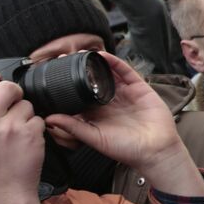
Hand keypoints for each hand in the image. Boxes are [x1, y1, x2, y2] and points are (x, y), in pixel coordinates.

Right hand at [0, 72, 46, 203]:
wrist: (3, 192)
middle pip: (5, 88)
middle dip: (14, 91)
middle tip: (14, 102)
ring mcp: (7, 128)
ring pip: (26, 104)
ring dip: (25, 114)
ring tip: (17, 132)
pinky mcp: (29, 134)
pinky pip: (38, 119)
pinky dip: (36, 128)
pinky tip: (26, 142)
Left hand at [44, 54, 203, 196]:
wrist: (154, 150)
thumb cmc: (126, 149)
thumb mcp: (94, 138)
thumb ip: (73, 127)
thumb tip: (49, 119)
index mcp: (96, 115)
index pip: (79, 96)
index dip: (68, 86)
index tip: (54, 76)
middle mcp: (110, 103)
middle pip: (93, 82)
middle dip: (80, 70)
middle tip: (64, 58)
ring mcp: (125, 94)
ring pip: (108, 74)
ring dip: (96, 64)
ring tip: (82, 54)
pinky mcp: (139, 88)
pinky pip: (125, 72)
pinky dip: (114, 62)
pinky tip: (103, 56)